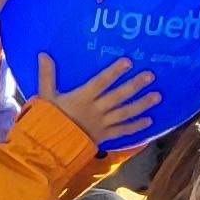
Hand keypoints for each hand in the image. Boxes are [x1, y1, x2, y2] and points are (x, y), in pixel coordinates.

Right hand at [34, 56, 162, 151]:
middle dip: (135, 85)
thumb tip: (43, 54)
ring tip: (157, 96)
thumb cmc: (47, 119)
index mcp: (82, 98)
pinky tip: (149, 121)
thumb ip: (46, 75)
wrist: (49, 146)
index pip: (101, 82)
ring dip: (142, 104)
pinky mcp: (104, 136)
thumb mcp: (44, 96)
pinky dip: (136, 126)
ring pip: (125, 113)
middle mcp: (95, 110)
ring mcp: (102, 124)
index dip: (114, 72)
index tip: (128, 62)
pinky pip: (122, 131)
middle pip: (118, 96)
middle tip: (150, 76)